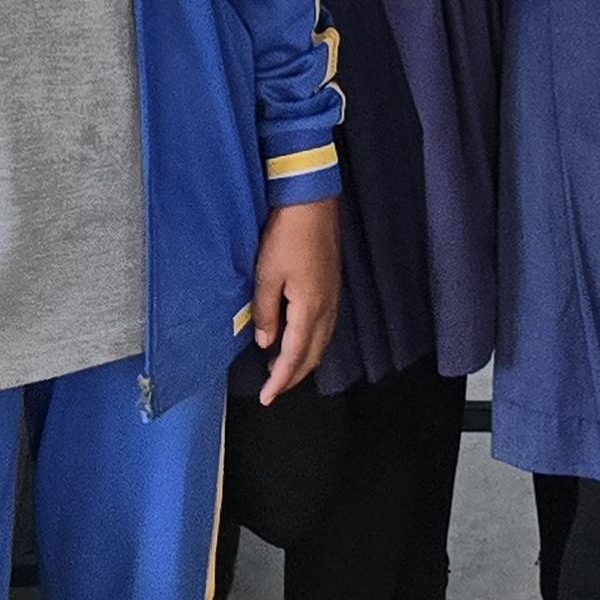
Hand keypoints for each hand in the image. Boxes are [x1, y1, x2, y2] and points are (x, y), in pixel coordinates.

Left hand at [248, 200, 342, 402]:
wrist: (312, 201)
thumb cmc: (286, 235)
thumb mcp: (267, 274)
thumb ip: (266, 312)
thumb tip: (266, 343)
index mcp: (309, 309)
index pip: (294, 356)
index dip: (280, 380)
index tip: (266, 398)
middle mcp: (327, 309)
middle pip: (313, 355)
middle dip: (293, 376)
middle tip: (273, 388)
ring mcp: (333, 297)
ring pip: (322, 343)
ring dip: (303, 360)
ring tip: (282, 369)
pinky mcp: (333, 286)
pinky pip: (326, 328)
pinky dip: (312, 343)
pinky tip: (299, 339)